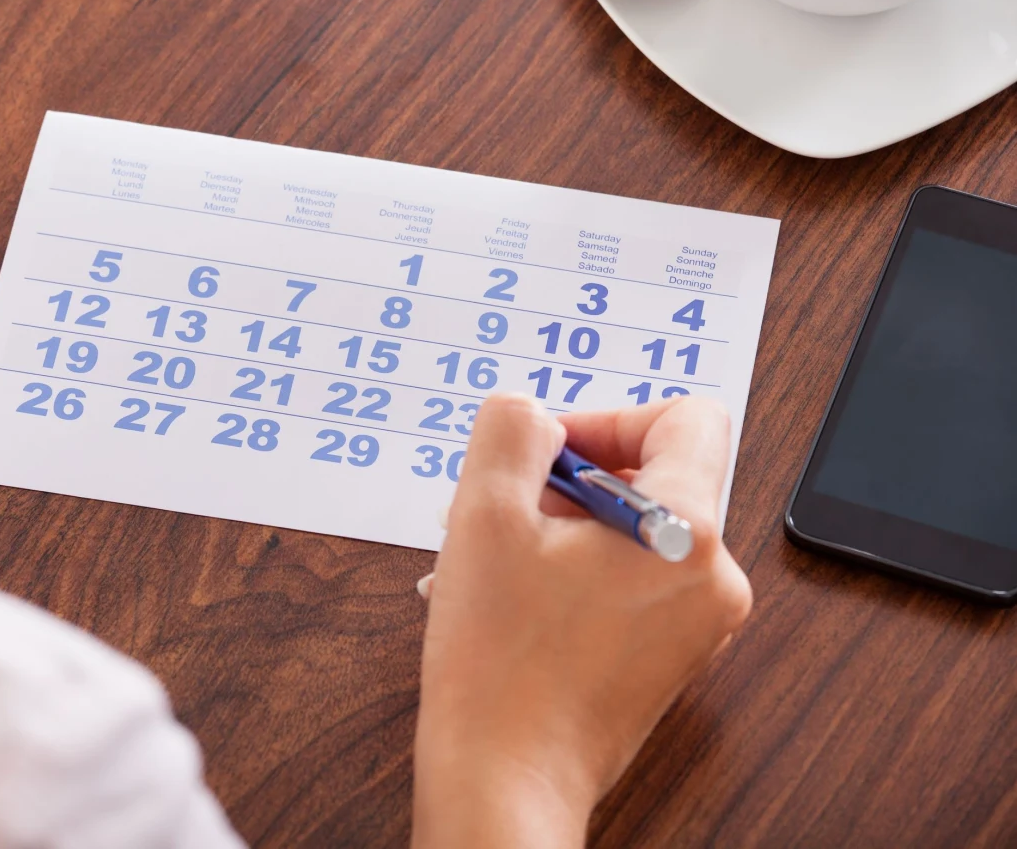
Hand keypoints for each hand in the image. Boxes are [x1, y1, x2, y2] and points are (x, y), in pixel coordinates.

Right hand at [411, 393, 751, 848]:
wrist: (505, 781)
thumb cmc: (500, 665)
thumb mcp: (484, 515)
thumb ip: (512, 431)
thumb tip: (534, 416)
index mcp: (688, 533)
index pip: (686, 418)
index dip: (608, 418)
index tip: (549, 455)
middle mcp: (713, 579)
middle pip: (652, 477)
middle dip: (566, 483)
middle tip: (501, 510)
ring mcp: (696, 625)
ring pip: (631, 532)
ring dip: (558, 529)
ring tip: (489, 562)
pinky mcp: (669, 657)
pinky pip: (628, 581)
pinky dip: (572, 572)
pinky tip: (508, 598)